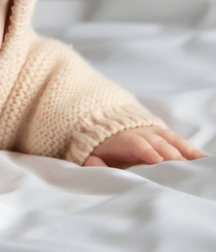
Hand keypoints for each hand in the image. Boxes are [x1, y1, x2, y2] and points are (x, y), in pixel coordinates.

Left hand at [84, 127, 206, 167]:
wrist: (107, 126)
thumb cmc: (103, 149)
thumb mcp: (93, 155)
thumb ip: (94, 164)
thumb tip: (96, 169)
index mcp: (123, 139)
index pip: (135, 142)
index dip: (146, 150)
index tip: (156, 160)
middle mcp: (141, 134)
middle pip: (158, 142)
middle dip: (169, 154)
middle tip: (181, 169)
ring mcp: (155, 134)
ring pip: (171, 140)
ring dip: (184, 152)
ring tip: (197, 164)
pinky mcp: (165, 137)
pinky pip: (180, 142)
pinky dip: (191, 150)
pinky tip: (202, 159)